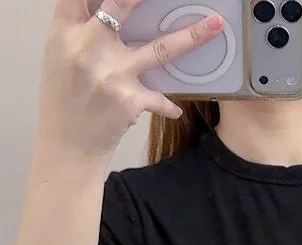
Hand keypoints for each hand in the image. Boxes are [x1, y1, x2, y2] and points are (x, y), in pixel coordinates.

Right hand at [38, 0, 224, 159]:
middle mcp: (87, 48)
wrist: (67, 147)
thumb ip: (81, 29)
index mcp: (64, 33)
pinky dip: (168, 105)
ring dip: (192, 36)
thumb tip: (109, 9)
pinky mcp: (130, 100)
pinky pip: (160, 98)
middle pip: (121, 4)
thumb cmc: (64, 101)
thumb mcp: (59, 57)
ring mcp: (112, 74)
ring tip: (215, 26)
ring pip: (160, 48)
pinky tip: (174, 110)